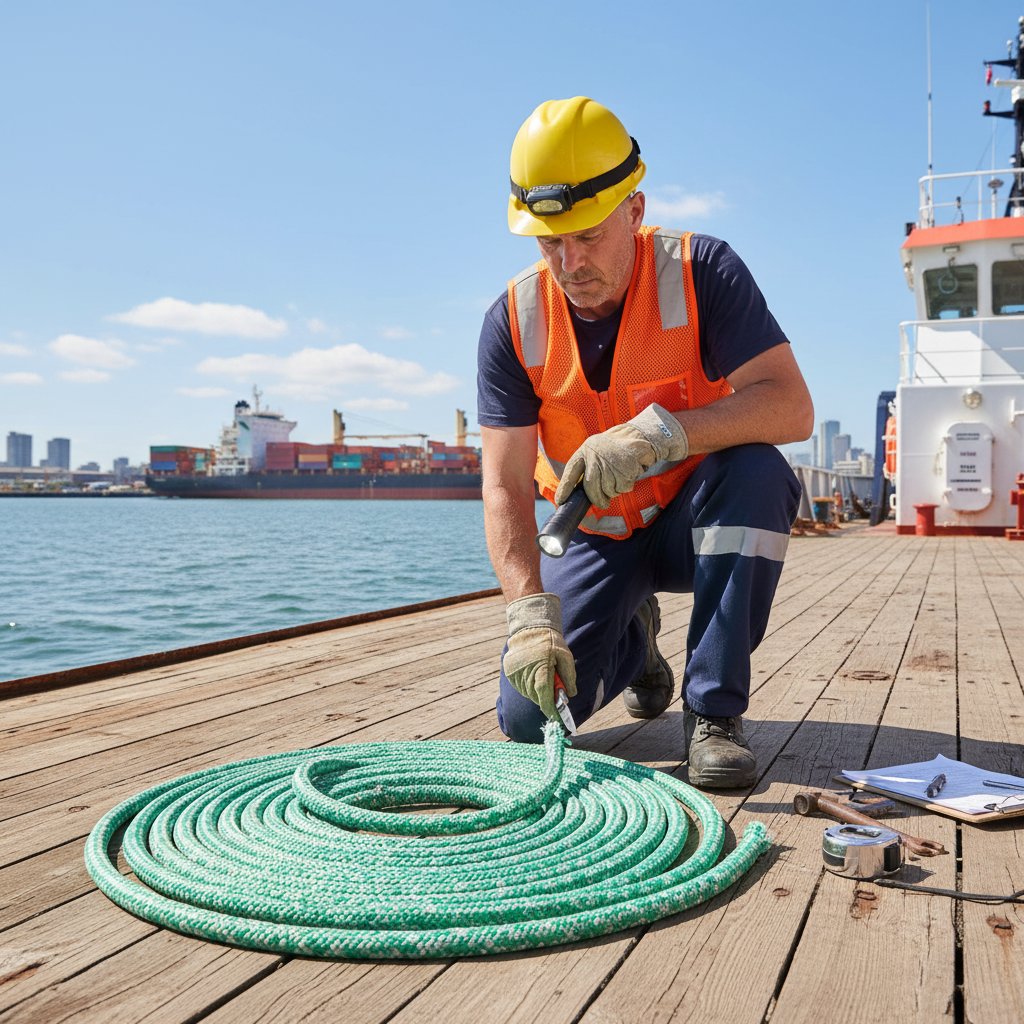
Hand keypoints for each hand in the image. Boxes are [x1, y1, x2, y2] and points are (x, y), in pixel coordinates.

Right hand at [502, 593, 576, 719]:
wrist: (530, 628)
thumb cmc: (550, 641)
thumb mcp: (565, 656)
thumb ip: (569, 676)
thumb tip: (570, 695)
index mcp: (540, 669)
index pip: (544, 696)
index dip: (551, 710)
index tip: (557, 718)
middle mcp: (525, 673)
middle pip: (537, 697)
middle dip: (547, 699)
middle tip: (556, 692)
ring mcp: (515, 674)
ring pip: (528, 694)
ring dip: (537, 693)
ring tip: (543, 677)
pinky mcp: (509, 673)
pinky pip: (520, 687)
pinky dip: (528, 687)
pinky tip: (534, 675)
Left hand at [553, 404, 689, 508]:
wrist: (640, 435)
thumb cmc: (616, 449)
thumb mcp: (597, 452)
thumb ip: (589, 469)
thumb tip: (580, 494)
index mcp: (585, 450)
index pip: (571, 471)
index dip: (565, 487)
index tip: (560, 501)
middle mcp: (595, 454)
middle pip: (591, 487)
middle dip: (597, 499)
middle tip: (603, 504)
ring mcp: (610, 460)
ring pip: (609, 489)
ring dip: (616, 490)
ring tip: (621, 477)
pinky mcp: (626, 465)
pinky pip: (623, 486)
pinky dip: (627, 485)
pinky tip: (629, 473)